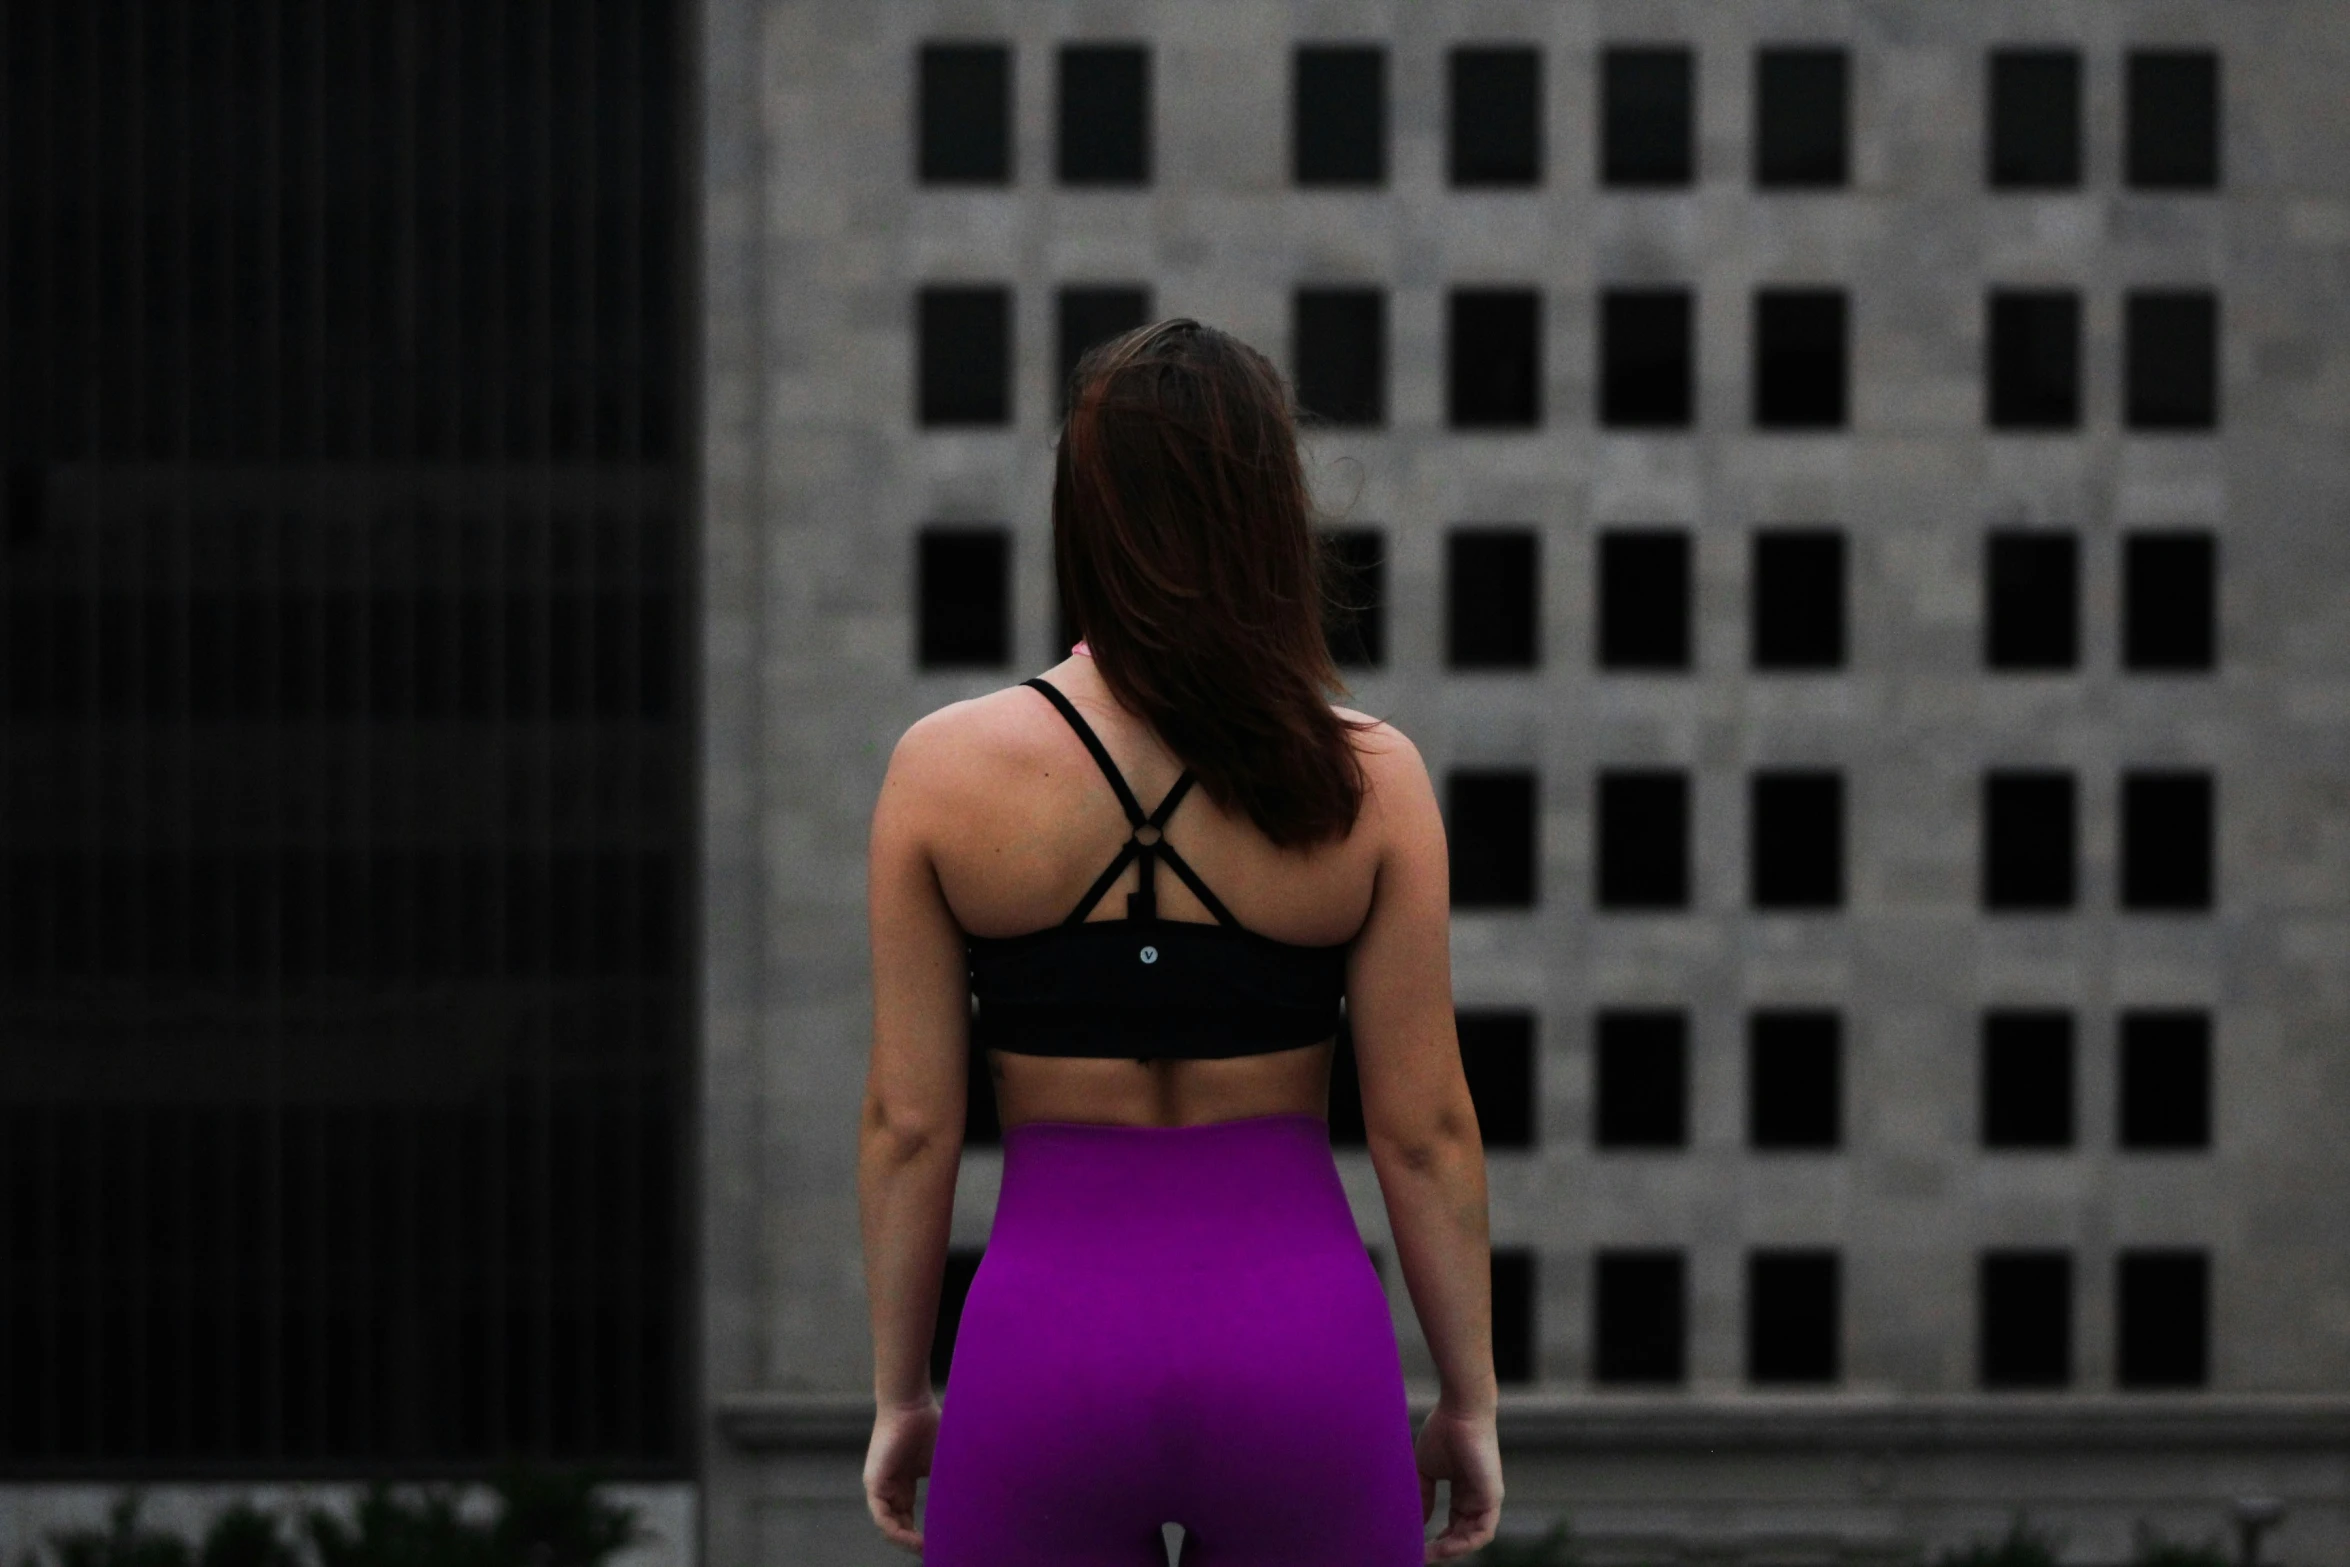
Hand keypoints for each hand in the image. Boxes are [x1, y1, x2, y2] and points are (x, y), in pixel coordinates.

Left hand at [863, 1396, 939, 1553]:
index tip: (942, 1544)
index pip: (909, 1518)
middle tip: (936, 1553)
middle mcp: (890, 1488)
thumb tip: (977, 1502)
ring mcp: (880, 1487)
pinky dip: (897, 1531)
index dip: (923, 1535)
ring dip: (907, 1542)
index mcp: (904, 1483)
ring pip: (890, 1525)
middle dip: (916, 1544)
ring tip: (926, 1550)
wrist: (911, 1403)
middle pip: (899, 1526)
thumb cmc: (929, 1423)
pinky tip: (915, 1539)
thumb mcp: (943, 1462)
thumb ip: (950, 1481)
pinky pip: (882, 1516)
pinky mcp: (875, 1483)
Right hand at [1415, 1402, 1501, 1561]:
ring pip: (1473, 1538)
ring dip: (1451, 1550)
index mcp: (1464, 1490)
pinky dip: (1463, 1544)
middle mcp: (1478, 1498)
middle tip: (1419, 1555)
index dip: (1436, 1538)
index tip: (1416, 1545)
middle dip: (1442, 1549)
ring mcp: (1487, 1499)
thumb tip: (1416, 1522)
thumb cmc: (1443, 1432)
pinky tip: (1442, 1546)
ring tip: (1428, 1554)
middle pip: (1462, 1534)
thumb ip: (1423, 1497)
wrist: (1459, 1411)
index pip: (1454, 1524)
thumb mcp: (1426, 1471)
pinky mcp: (1492, 1498)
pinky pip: (1483, 1533)